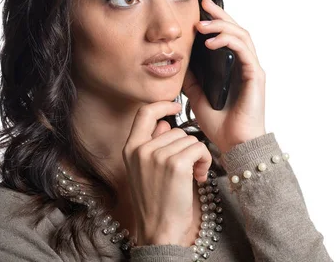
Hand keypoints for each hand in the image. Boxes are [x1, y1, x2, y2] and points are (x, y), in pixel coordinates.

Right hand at [122, 101, 211, 245]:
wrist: (158, 230)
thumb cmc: (155, 203)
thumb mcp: (144, 170)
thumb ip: (152, 144)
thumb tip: (165, 123)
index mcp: (130, 148)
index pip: (144, 113)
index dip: (162, 106)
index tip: (175, 108)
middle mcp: (142, 149)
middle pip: (176, 130)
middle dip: (187, 147)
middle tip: (187, 168)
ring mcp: (157, 155)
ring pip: (190, 139)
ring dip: (197, 156)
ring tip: (191, 175)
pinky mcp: (175, 164)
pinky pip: (199, 148)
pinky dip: (205, 161)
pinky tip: (199, 176)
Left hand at [182, 0, 265, 153]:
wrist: (235, 145)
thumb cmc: (221, 126)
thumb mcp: (198, 97)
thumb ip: (192, 80)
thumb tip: (179, 62)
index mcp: (234, 69)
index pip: (228, 38)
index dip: (216, 22)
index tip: (200, 11)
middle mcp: (246, 66)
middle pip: (237, 31)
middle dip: (220, 16)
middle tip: (204, 4)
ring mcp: (253, 70)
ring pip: (241, 36)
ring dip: (222, 26)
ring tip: (202, 26)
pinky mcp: (255, 76)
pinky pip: (243, 51)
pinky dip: (228, 42)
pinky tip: (211, 42)